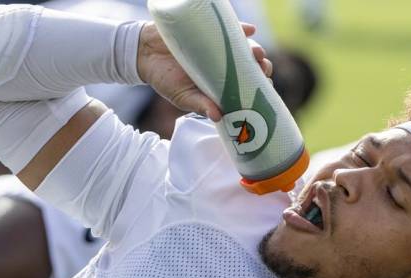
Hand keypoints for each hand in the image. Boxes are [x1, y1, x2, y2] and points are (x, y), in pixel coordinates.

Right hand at [136, 22, 271, 121]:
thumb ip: (199, 105)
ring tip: (257, 53)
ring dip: (255, 50)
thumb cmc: (165, 79)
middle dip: (262, 68)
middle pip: (251, 66)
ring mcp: (219, 48)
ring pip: (245, 48)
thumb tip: (217, 117)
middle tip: (263, 69)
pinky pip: (231, 29)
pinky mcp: (211, 31)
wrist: (145, 53)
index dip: (258, 88)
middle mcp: (224, 66)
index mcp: (220, 84)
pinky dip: (242, 29)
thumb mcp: (182, 96)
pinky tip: (250, 31)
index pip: (246, 86)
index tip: (265, 90)